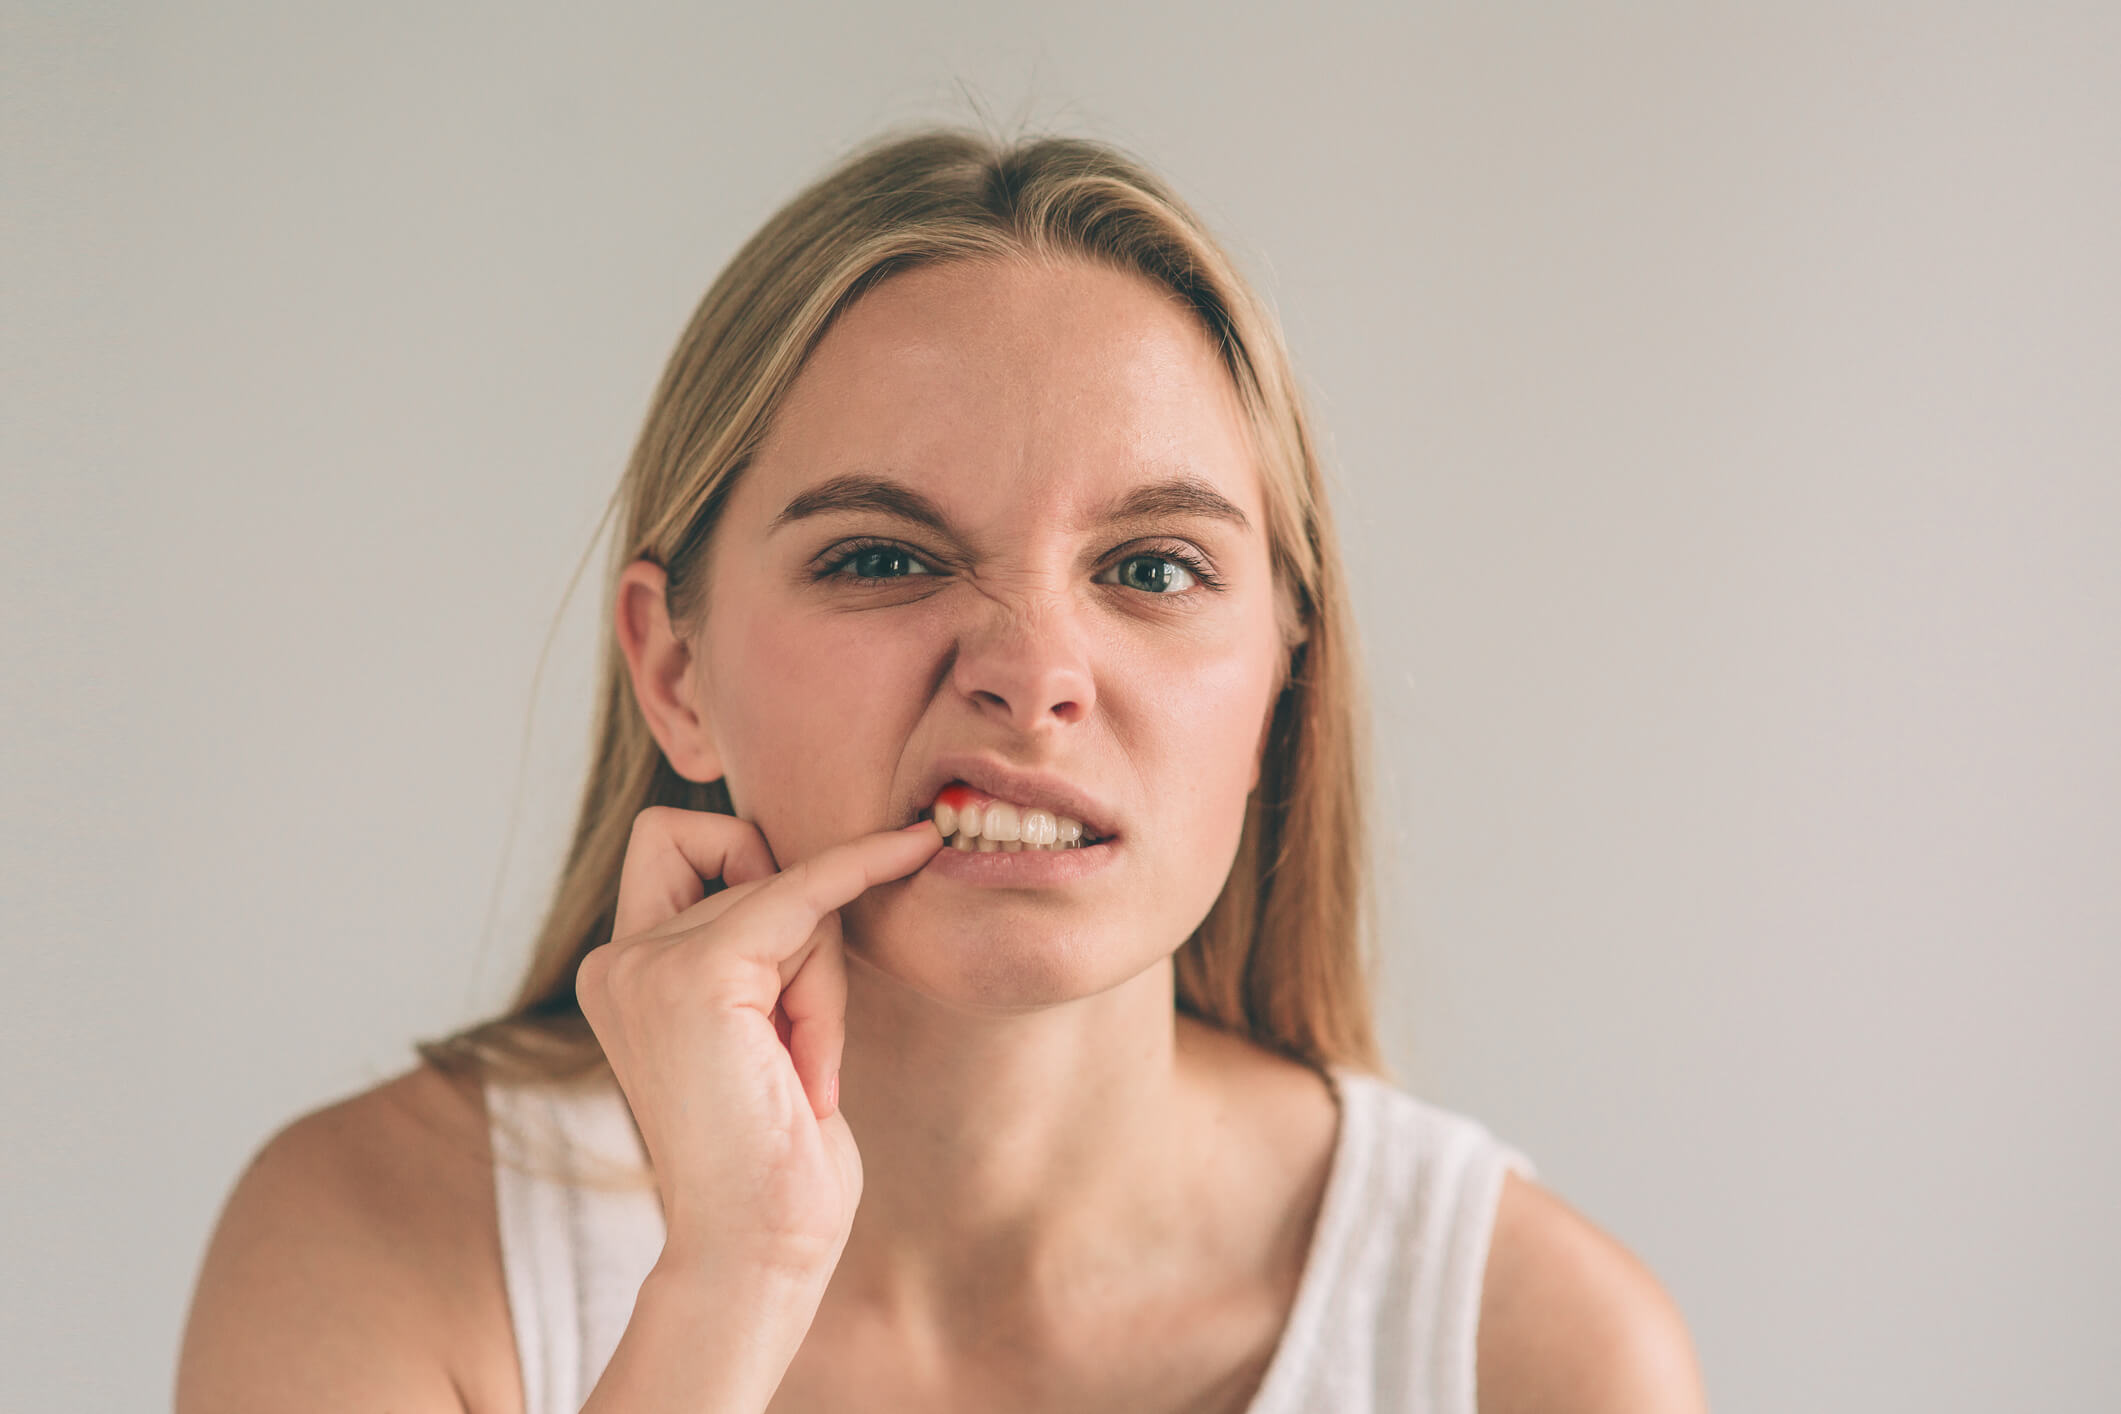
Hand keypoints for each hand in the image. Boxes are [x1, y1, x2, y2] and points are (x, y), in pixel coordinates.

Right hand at [576, 807, 941, 1281]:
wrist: (757, 1251)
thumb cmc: (774, 1160)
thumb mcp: (756, 1032)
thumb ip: (754, 953)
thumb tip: (810, 867)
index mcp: (622, 975)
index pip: (674, 843)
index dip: (743, 849)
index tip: (825, 862)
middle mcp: (617, 962)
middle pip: (744, 864)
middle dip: (804, 939)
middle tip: (803, 1046)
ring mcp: (646, 966)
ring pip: (784, 892)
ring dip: (823, 980)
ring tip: (804, 1075)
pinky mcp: (697, 975)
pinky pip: (804, 891)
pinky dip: (861, 870)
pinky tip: (911, 848)